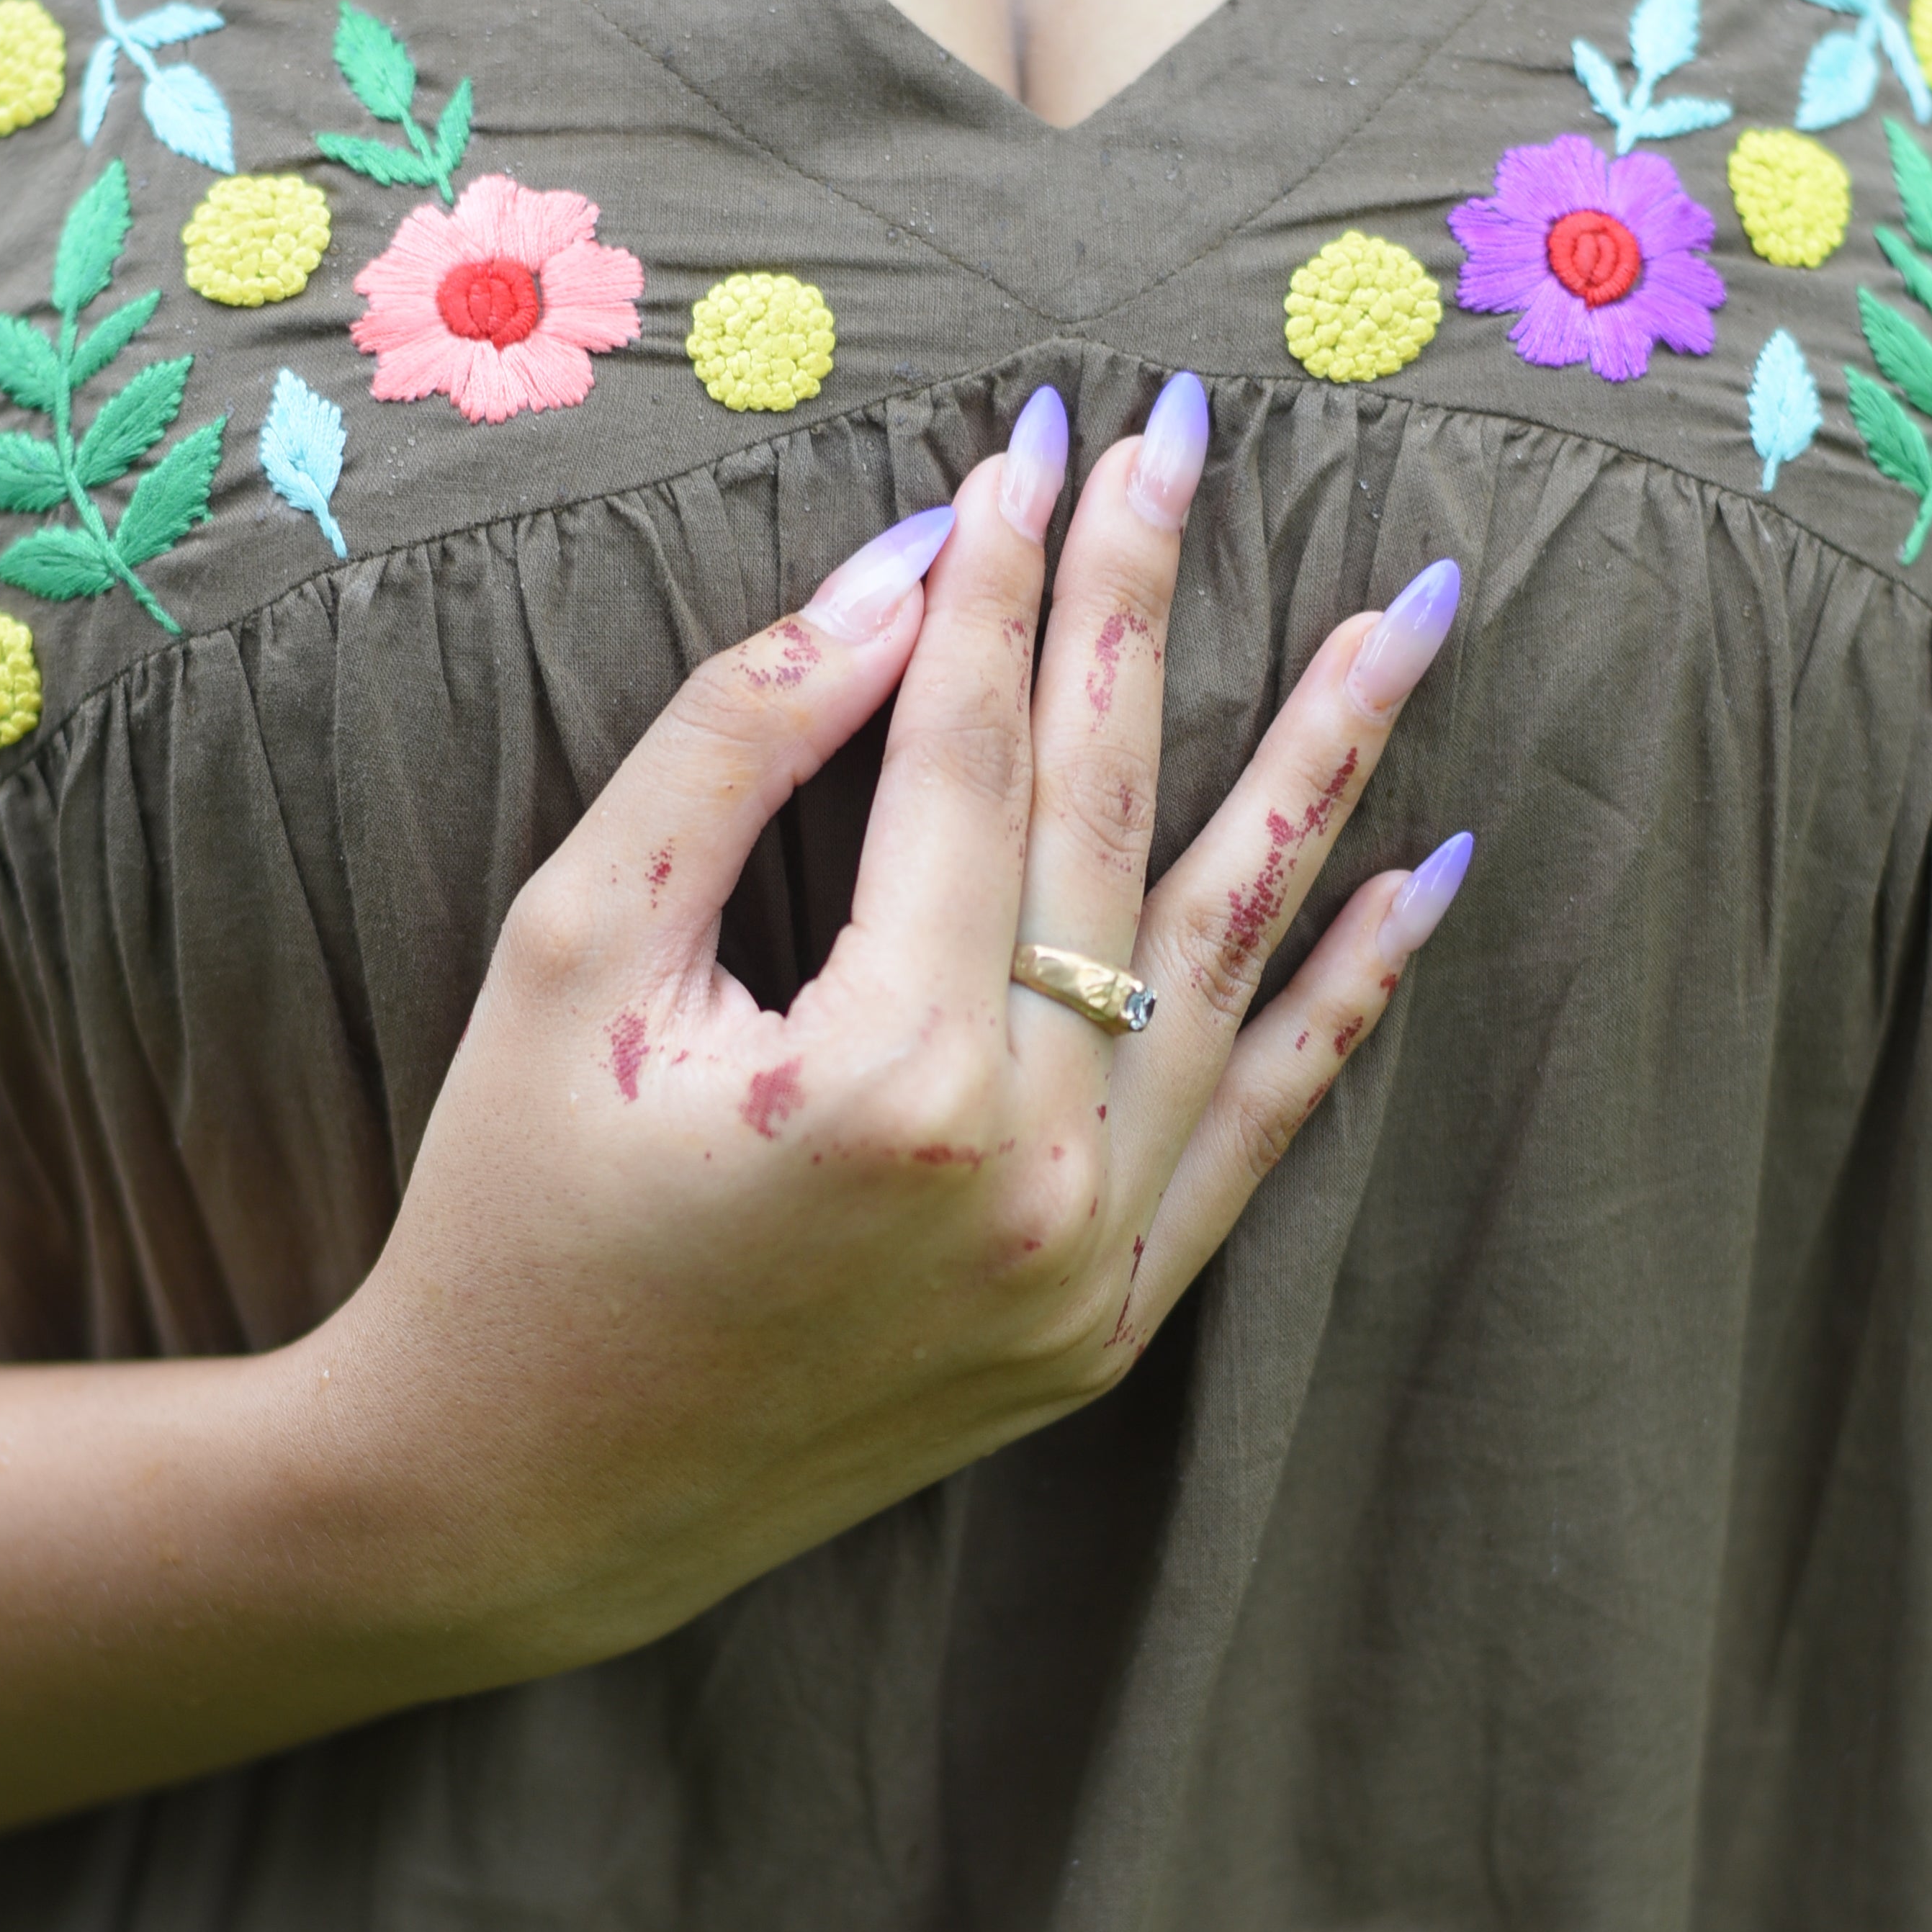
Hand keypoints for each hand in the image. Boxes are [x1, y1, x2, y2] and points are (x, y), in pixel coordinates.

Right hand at [318, 376, 1471, 1687]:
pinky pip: (1263, 1127)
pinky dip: (1345, 995)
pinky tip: (1421, 871)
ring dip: (1324, 770)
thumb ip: (736, 744)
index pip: (968, 762)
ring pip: (1231, 961)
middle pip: (1112, 825)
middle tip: (1196, 439)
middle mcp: (1024, 1173)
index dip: (998, 585)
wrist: (518, 1494)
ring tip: (1411, 616)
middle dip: (1146, 609)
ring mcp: (1090, 1263)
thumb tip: (900, 568)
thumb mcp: (571, 948)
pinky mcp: (1111, 1324)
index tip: (1035, 437)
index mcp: (883, 1078)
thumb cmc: (510, 1210)